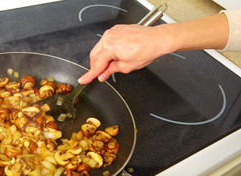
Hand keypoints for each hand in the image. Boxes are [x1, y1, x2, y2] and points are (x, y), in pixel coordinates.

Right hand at [78, 13, 228, 83]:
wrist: (157, 39)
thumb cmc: (145, 51)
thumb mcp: (126, 67)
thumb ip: (111, 71)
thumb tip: (103, 75)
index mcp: (109, 48)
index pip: (96, 65)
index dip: (89, 75)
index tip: (83, 80)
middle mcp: (108, 37)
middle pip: (95, 55)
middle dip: (97, 66)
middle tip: (103, 74)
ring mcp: (112, 32)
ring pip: (99, 48)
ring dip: (103, 57)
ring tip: (114, 63)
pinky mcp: (116, 29)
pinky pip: (107, 41)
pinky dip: (108, 49)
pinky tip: (117, 54)